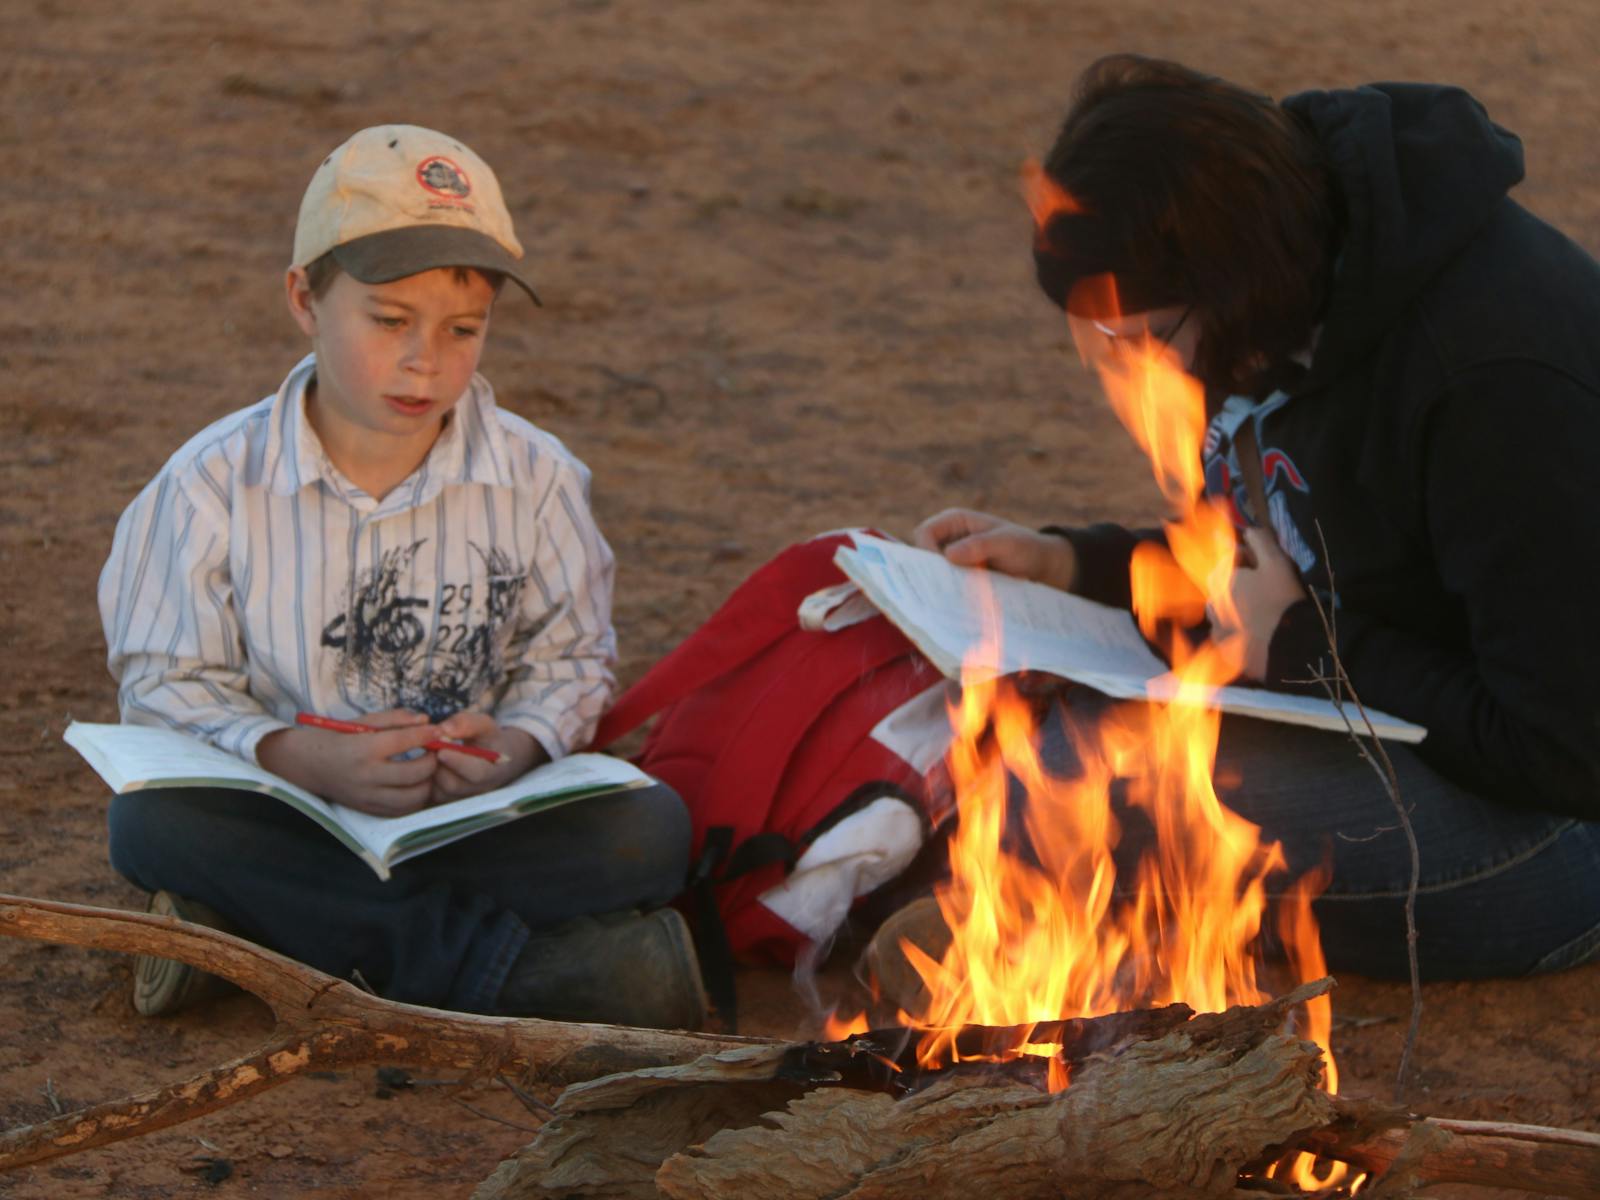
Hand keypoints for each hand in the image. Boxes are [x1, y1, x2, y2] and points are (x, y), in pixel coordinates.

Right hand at [257, 708, 441, 815]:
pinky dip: (414, 799)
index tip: (438, 731)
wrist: (309, 765)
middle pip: (415, 773)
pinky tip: (413, 786)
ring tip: (425, 771)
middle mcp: (367, 775)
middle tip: (433, 753)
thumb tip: (426, 721)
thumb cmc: (340, 738)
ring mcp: (368, 796)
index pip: (405, 741)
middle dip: (432, 761)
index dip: (428, 735)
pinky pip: (402, 811)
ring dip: (426, 784)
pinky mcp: (369, 810)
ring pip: (413, 797)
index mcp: (364, 748)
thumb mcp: (364, 721)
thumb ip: (396, 719)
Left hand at [428, 712, 547, 805]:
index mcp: (493, 771)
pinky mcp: (446, 802)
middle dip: (438, 765)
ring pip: (437, 791)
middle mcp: (478, 791)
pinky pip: (429, 795)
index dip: (458, 763)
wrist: (493, 759)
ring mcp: (462, 799)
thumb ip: (468, 723)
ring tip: (433, 754)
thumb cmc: (488, 740)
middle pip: (452, 784)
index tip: (442, 750)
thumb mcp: (485, 725)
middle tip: (432, 747)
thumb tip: (443, 729)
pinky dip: (425, 779)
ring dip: (430, 771)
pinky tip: (430, 764)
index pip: (476, 774)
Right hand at [912, 508, 1077, 591]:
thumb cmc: (1026, 547)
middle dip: (930, 572)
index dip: (926, 551)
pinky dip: (949, 595)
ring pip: (932, 574)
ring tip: (952, 601)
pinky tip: (958, 606)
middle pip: (922, 556)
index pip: (924, 533)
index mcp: (955, 521)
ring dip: (940, 586)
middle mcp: (948, 539)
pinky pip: (945, 586)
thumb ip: (980, 545)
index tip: (941, 571)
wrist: (1042, 567)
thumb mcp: (1007, 543)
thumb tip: (949, 555)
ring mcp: (952, 560)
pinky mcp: (959, 578)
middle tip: (942, 592)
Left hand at [1208, 527, 1306, 682]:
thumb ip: (1261, 541)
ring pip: (1224, 604)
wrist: (1286, 645)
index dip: (1252, 557)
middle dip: (1244, 579)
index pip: (1231, 557)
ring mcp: (1215, 624)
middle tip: (1268, 587)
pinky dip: (1238, 625)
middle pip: (1226, 581)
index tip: (1268, 566)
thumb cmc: (1282, 599)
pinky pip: (1227, 629)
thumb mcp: (1277, 562)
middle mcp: (1212, 600)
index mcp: (1220, 578)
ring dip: (1238, 602)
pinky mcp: (1223, 645)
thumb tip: (1248, 530)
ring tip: (1263, 609)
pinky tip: (1256, 628)